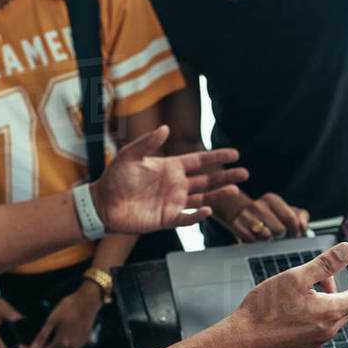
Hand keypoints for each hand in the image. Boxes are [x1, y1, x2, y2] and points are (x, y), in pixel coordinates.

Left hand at [21, 283, 101, 347]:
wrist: (88, 302)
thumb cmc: (68, 308)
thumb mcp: (52, 321)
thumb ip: (42, 337)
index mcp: (61, 344)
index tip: (22, 346)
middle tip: (32, 346)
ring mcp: (79, 347)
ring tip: (44, 345)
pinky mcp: (84, 343)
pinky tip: (58, 340)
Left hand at [90, 125, 247, 233]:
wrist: (103, 204)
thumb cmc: (115, 178)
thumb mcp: (129, 155)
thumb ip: (147, 142)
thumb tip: (166, 127)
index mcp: (170, 167)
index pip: (199, 161)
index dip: (216, 157)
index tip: (235, 154)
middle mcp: (176, 185)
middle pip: (207, 180)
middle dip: (226, 176)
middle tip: (244, 173)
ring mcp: (173, 202)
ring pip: (203, 198)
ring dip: (219, 195)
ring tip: (236, 190)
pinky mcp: (167, 219)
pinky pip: (187, 218)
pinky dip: (197, 215)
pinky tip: (208, 209)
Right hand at [224, 192, 309, 241]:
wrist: (242, 216)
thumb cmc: (270, 216)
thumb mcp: (287, 212)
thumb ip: (301, 217)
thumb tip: (302, 225)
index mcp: (272, 199)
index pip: (290, 218)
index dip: (294, 230)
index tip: (293, 233)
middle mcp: (258, 205)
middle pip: (280, 229)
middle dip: (281, 235)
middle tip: (278, 234)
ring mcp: (246, 215)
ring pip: (267, 236)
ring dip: (269, 240)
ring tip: (267, 235)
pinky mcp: (237, 226)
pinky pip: (253, 242)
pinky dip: (257, 243)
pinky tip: (256, 238)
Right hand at [228, 242, 347, 347]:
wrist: (243, 339)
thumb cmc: (264, 309)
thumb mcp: (296, 277)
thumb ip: (325, 264)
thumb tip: (347, 251)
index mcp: (329, 312)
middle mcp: (328, 330)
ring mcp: (317, 340)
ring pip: (336, 316)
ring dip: (337, 298)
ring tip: (325, 283)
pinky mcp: (305, 346)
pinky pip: (324, 325)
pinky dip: (325, 311)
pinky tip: (310, 302)